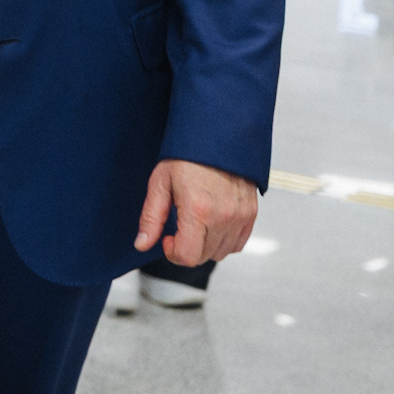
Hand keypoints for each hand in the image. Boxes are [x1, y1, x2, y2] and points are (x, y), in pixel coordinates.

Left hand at [134, 159, 256, 267]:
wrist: (218, 136)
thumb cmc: (188, 155)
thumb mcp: (160, 183)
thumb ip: (151, 218)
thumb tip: (142, 243)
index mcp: (198, 210)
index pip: (187, 256)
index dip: (172, 253)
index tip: (167, 238)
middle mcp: (223, 217)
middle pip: (203, 257)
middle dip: (186, 248)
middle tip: (179, 226)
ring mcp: (240, 217)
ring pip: (220, 253)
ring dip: (205, 245)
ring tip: (195, 222)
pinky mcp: (251, 214)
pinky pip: (237, 244)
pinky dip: (223, 241)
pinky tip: (211, 224)